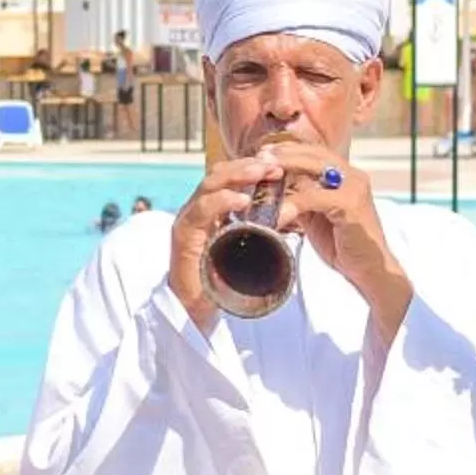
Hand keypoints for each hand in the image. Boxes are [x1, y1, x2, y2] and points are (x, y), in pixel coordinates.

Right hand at [164, 155, 281, 329]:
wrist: (196, 309)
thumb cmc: (222, 280)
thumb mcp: (246, 248)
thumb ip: (259, 228)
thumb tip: (292, 213)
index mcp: (211, 209)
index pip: (228, 176)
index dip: (252, 167)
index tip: (279, 164)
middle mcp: (196, 210)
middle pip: (219, 173)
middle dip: (247, 166)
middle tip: (274, 165)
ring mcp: (188, 221)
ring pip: (208, 185)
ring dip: (237, 176)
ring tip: (262, 173)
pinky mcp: (183, 237)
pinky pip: (200, 212)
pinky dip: (221, 201)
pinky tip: (242, 200)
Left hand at [256, 141, 406, 324]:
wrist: (367, 269)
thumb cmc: (341, 244)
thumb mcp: (316, 215)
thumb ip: (301, 198)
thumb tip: (273, 188)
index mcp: (346, 175)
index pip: (314, 152)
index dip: (288, 150)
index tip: (262, 152)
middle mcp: (353, 175)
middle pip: (313, 154)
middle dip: (283, 155)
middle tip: (258, 158)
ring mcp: (354, 187)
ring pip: (314, 169)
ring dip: (284, 171)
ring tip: (261, 179)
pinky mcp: (351, 204)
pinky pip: (314, 198)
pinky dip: (293, 204)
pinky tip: (276, 214)